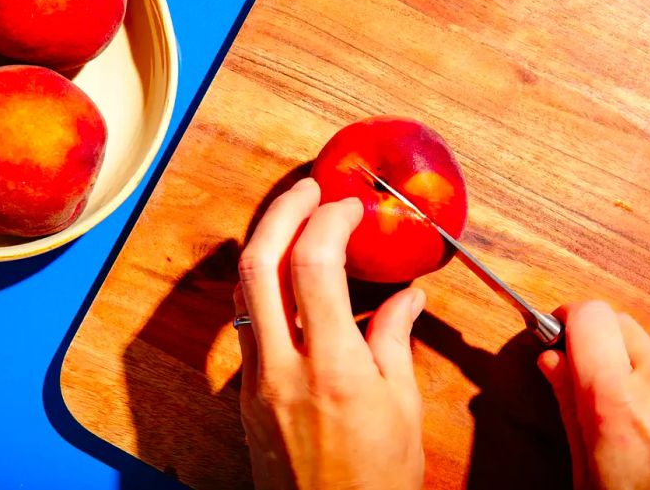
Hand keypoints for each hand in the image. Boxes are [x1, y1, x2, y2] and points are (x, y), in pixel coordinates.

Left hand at [234, 178, 425, 489]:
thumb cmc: (377, 480)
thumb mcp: (402, 408)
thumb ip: (396, 340)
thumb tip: (406, 297)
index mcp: (334, 369)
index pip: (314, 267)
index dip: (329, 220)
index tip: (349, 206)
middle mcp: (284, 367)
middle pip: (260, 264)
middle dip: (281, 211)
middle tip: (307, 188)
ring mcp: (256, 379)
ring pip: (243, 290)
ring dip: (265, 242)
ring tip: (293, 219)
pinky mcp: (246, 392)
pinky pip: (245, 321)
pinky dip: (261, 284)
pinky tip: (284, 275)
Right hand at [538, 301, 649, 489]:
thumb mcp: (585, 466)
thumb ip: (569, 401)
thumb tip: (551, 359)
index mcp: (617, 404)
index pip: (592, 316)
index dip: (568, 319)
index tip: (556, 334)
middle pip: (621, 321)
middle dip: (595, 334)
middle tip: (582, 367)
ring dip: (629, 357)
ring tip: (622, 401)